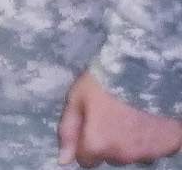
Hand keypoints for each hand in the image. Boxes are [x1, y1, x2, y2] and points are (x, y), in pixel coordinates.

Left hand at [59, 72, 181, 166]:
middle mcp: (124, 155)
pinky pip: (154, 150)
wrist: (147, 72)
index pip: (86, 160)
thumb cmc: (106, 82)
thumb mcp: (77, 99)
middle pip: (110, 157)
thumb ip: (68, 131)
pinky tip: (147, 120)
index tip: (90, 123)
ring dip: (128, 142)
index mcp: (98, 144)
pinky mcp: (169, 147)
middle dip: (107, 142)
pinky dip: (149, 139)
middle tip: (110, 115)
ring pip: (132, 155)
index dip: (85, 142)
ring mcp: (148, 153)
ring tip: (129, 115)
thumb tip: (62, 160)